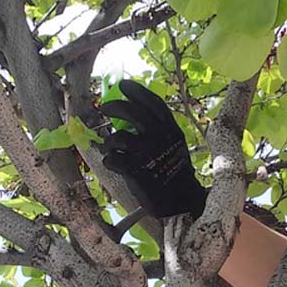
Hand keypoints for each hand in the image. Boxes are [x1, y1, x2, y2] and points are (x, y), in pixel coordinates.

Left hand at [100, 80, 206, 218]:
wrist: (182, 200)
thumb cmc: (176, 171)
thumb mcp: (174, 145)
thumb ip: (158, 130)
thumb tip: (131, 118)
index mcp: (170, 129)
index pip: (152, 102)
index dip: (136, 91)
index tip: (123, 86)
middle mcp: (158, 137)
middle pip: (130, 111)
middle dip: (114, 106)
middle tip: (104, 108)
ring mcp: (146, 153)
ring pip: (117, 136)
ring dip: (109, 141)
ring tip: (110, 147)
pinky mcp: (134, 170)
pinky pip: (112, 158)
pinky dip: (110, 160)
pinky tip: (114, 163)